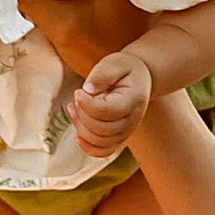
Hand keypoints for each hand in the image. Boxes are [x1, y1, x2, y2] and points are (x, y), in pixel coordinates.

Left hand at [69, 45, 158, 160]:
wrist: (140, 81)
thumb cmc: (126, 70)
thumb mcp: (116, 63)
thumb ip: (102, 74)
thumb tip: (87, 90)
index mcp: (133, 101)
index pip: (106, 111)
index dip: (86, 104)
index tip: (79, 91)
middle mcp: (132, 121)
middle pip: (100, 129)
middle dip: (81, 114)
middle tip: (77, 97)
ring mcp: (125, 133)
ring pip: (99, 142)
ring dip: (80, 128)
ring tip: (73, 109)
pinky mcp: (118, 139)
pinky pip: (102, 152)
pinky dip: (87, 147)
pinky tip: (77, 133)